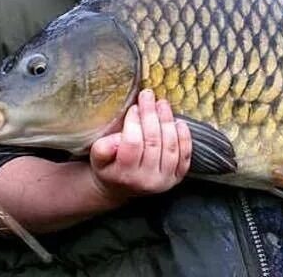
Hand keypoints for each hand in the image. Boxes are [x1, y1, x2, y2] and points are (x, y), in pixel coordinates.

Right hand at [88, 89, 191, 203]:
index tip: (133, 107)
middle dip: (151, 115)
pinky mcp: (178, 177)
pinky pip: (185, 155)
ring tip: (161, 104)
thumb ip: (102, 148)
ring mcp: (164, 180)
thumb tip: (116, 139)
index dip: (134, 123)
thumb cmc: (109, 167)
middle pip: (153, 142)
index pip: (132, 144)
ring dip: (167, 121)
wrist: (122, 186)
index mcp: (124, 175)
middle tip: (148, 96)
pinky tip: (178, 122)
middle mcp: (146, 181)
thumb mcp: (97, 158)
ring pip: (170, 146)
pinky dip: (184, 137)